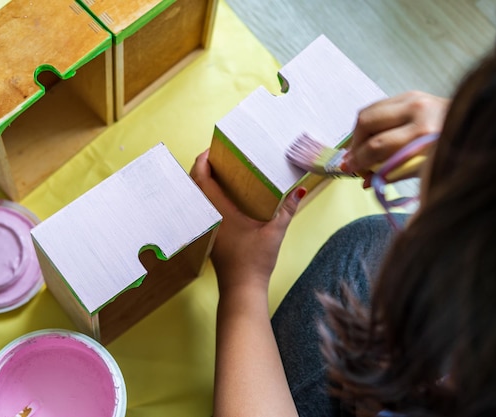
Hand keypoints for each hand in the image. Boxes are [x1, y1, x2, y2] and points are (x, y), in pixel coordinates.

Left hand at [190, 149, 305, 294]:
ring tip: (219, 172)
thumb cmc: (255, 261)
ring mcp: (208, 227)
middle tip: (216, 156)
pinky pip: (203, 208)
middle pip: (195, 184)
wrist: (241, 288)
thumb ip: (288, 209)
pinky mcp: (211, 235)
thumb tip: (300, 190)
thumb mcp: (275, 232)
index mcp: (219, 211)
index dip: (203, 160)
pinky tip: (222, 196)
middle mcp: (208, 216)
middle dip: (202, 167)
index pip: (202, 178)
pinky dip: (207, 196)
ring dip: (203, 182)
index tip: (211, 149)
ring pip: (197, 197)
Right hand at [344, 91, 449, 186]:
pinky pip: (377, 107)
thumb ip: (393, 173)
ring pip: (368, 113)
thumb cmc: (453, 151)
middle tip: (352, 161)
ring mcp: (413, 98)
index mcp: (422, 133)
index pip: (376, 146)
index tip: (350, 169)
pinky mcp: (410, 94)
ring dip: (358, 134)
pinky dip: (369, 123)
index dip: (359, 160)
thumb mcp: (425, 169)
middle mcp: (417, 111)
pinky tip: (370, 136)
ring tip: (360, 149)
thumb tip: (366, 180)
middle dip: (354, 146)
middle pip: (366, 125)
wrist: (475, 126)